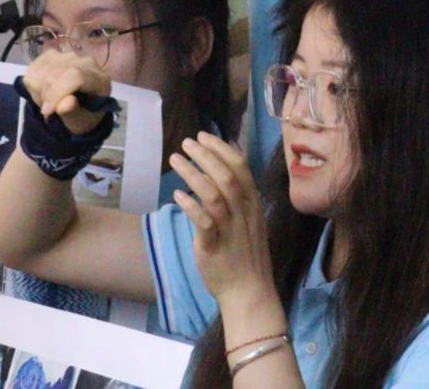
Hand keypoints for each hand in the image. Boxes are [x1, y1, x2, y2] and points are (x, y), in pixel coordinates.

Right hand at [22, 50, 111, 134]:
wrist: (79, 108)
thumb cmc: (83, 116)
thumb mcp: (80, 121)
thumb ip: (73, 112)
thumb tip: (66, 103)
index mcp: (99, 78)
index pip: (74, 75)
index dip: (56, 92)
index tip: (47, 110)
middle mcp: (85, 62)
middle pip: (55, 73)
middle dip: (46, 95)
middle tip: (49, 110)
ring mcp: (68, 56)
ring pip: (42, 70)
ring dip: (39, 90)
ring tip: (48, 101)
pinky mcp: (53, 55)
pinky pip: (34, 68)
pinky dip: (34, 84)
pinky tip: (44, 91)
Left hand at [169, 132, 275, 307]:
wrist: (248, 292)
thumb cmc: (245, 254)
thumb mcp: (248, 220)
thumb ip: (236, 195)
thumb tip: (216, 168)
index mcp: (253, 204)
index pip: (240, 167)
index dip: (221, 148)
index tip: (203, 135)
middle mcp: (244, 213)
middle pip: (226, 176)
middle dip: (206, 155)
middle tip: (186, 142)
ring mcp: (230, 230)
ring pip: (214, 195)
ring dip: (193, 173)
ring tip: (175, 159)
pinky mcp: (214, 247)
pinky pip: (203, 222)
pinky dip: (191, 205)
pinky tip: (177, 194)